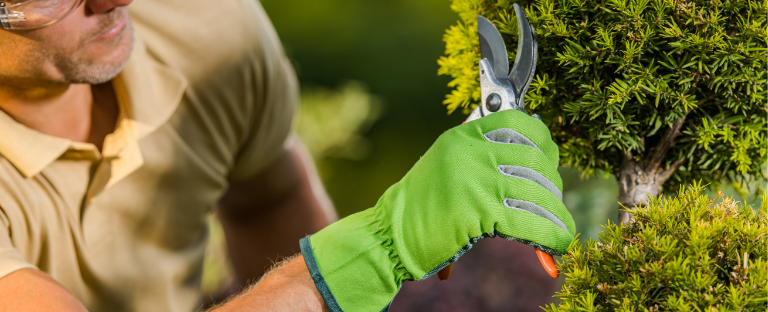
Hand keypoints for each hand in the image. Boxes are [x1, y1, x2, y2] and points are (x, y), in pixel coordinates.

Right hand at [300, 109, 574, 310]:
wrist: (387, 236)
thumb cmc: (418, 208)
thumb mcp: (444, 166)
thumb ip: (477, 155)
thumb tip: (526, 153)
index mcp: (462, 137)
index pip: (518, 122)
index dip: (543, 140)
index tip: (550, 158)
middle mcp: (470, 151)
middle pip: (534, 160)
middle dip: (552, 185)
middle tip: (553, 202)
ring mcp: (475, 180)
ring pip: (538, 192)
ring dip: (556, 215)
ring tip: (561, 230)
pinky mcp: (479, 211)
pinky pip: (530, 221)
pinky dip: (550, 237)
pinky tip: (555, 247)